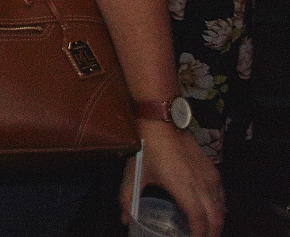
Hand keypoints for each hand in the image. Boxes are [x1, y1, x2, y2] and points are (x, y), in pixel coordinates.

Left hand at [117, 122, 223, 236]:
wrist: (162, 122)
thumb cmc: (147, 148)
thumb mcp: (133, 173)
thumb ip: (127, 198)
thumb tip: (125, 219)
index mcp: (182, 186)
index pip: (199, 219)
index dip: (199, 235)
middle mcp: (201, 183)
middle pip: (216, 218)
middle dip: (211, 234)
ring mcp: (210, 177)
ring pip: (221, 208)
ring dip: (216, 223)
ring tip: (205, 232)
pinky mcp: (213, 170)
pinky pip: (222, 196)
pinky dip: (220, 210)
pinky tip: (212, 215)